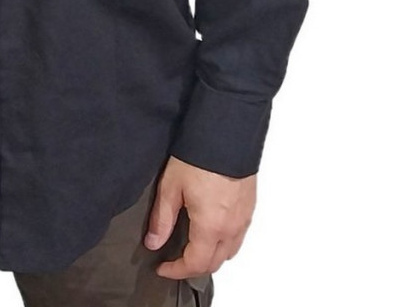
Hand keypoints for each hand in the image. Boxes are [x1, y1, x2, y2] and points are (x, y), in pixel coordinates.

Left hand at [143, 155, 255, 279]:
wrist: (227, 134)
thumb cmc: (199, 156)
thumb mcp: (171, 186)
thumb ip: (162, 218)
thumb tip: (153, 242)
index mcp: (211, 226)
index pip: (195, 264)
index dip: (176, 270)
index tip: (163, 268)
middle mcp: (232, 227)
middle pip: (215, 263)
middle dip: (193, 267)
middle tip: (175, 261)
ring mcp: (244, 218)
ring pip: (229, 251)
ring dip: (211, 256)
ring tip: (192, 247)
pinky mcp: (250, 206)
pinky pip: (238, 236)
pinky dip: (224, 242)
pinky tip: (211, 229)